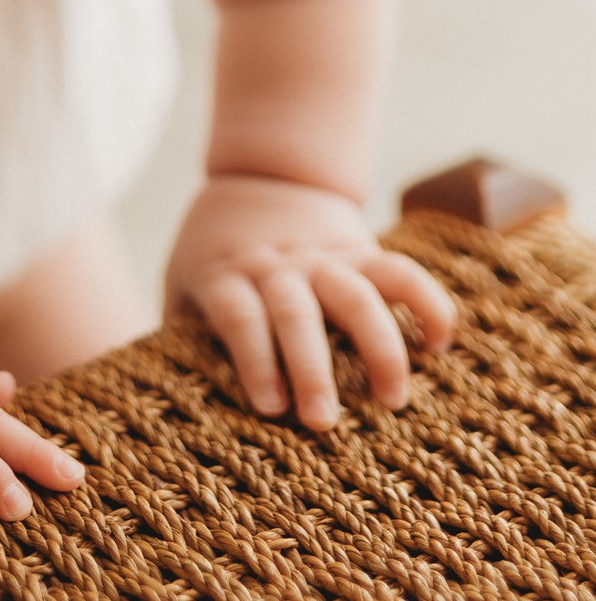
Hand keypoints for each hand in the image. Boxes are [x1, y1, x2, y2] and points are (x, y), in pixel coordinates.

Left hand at [164, 174, 456, 430]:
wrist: (260, 177)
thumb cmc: (212, 256)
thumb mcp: (182, 286)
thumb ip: (178, 337)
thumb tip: (159, 409)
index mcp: (227, 277)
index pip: (239, 315)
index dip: (253, 358)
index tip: (269, 407)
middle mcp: (276, 268)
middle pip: (295, 312)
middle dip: (311, 367)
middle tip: (322, 422)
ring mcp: (322, 259)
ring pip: (356, 294)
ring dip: (378, 345)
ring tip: (393, 399)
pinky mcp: (361, 253)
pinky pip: (399, 271)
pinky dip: (425, 300)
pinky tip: (441, 342)